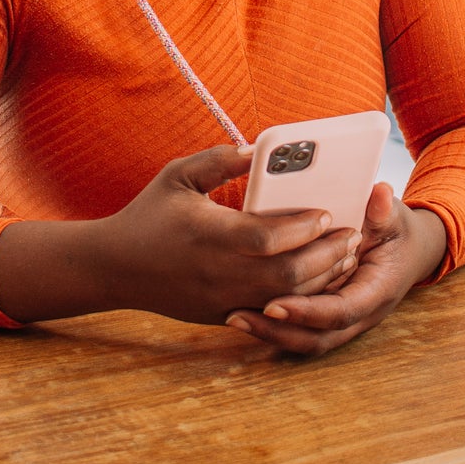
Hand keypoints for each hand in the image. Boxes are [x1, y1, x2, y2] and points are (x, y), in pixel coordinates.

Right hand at [0, 143, 361, 325]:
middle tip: (351, 236)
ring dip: (319, 279)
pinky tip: (317, 279)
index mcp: (209, 235)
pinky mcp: (221, 315)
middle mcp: (218, 272)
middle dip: (326, 256)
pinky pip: (270, 311)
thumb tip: (257, 149)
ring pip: (285, 298)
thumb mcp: (177, 176)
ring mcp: (220, 299)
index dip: (303, 227)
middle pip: (287, 274)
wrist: (113, 268)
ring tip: (343, 256)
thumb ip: (218, 160)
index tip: (327, 212)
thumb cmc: (148, 215)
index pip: (268, 238)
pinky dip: (299, 297)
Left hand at [223, 184, 447, 357]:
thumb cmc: (396, 231)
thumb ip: (384, 209)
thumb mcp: (393, 217)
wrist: (409, 252)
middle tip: (238, 316)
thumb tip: (379, 194)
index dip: (307, 311)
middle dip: (278, 331)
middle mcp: (360, 314)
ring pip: (306, 341)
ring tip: (233, 317)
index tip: (273, 303)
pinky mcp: (326, 318)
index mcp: (377, 291)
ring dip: (270, 334)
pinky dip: (273, 328)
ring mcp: (343, 321)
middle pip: (318, 337)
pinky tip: (241, 313)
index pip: (341, 311)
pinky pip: (300, 332)